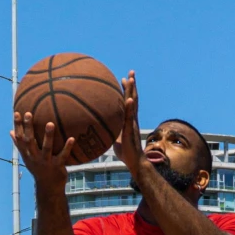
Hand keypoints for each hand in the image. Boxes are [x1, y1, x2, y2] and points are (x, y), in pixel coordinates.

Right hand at [12, 107, 77, 194]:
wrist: (49, 188)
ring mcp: (46, 162)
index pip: (20, 138)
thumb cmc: (38, 168)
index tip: (16, 113)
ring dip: (48, 136)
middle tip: (29, 113)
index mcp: (27, 154)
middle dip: (28, 127)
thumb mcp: (27, 158)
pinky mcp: (57, 166)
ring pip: (46, 148)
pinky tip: (72, 138)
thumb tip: (11, 132)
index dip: (17, 126)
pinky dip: (67, 147)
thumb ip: (20, 145)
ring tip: (50, 123)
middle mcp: (34, 157)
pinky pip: (63, 155)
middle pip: (30, 141)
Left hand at [112, 69, 144, 184]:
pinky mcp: (131, 129)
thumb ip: (110, 132)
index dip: (126, 91)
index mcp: (128, 120)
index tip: (123, 80)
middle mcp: (132, 119)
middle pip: (133, 98)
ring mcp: (132, 123)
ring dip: (132, 90)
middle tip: (130, 73)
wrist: (135, 162)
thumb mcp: (114, 139)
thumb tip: (99, 129)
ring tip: (130, 78)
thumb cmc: (125, 153)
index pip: (128, 102)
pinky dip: (130, 106)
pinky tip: (129, 98)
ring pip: (133, 103)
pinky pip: (130, 116)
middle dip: (131, 85)